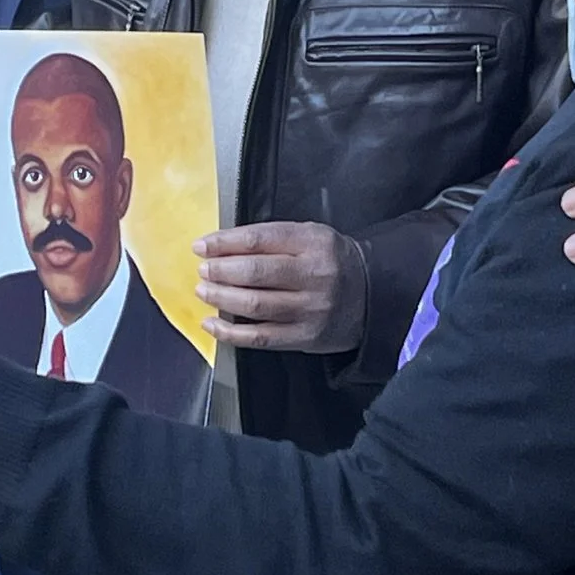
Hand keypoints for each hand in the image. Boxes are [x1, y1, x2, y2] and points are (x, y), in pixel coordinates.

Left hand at [194, 222, 369, 353]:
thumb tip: (222, 247)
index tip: (201, 246)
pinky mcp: (305, 337)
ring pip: (256, 305)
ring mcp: (310, 309)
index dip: (226, 242)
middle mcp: (314, 275)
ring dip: (222, 298)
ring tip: (203, 291)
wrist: (373, 296)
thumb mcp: (311, 237)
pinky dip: (231, 332)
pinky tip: (212, 324)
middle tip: (203, 269)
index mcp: (314, 242)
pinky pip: (261, 337)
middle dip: (221, 270)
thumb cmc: (331, 262)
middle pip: (257, 272)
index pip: (262, 239)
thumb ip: (273, 239)